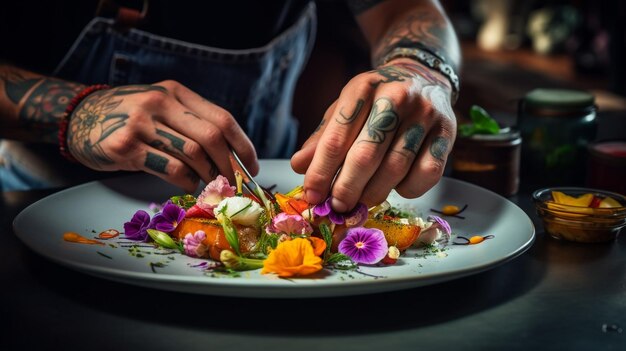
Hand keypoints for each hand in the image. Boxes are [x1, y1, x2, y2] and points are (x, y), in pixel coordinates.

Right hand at [67, 80, 257, 192]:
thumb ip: (192, 123)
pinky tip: (188, 182)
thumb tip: (233, 156)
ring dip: (208, 175)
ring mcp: (142, 124)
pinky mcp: (126, 147)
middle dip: (230, 165)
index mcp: (176, 92)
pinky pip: (170, 169)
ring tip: (212, 184)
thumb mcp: (162, 106)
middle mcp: (160, 103)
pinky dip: (186, 180)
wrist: (79, 116)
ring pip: (193, 155)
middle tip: (235, 183)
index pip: (223, 119)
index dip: (243, 146)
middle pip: (211, 137)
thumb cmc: (130, 116)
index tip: (252, 166)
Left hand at [291, 59, 456, 211]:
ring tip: (361, 202)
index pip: (336, 137)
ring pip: (396, 168)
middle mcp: (396, 96)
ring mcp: (425, 114)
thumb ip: (323, 137)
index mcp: (363, 88)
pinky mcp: (447, 131)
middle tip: (337, 207)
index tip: (312, 196)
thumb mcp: (345, 109)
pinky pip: (427, 173)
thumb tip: (299, 166)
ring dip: (374, 193)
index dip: (321, 172)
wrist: (423, 77)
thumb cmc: (376, 101)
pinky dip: (408, 189)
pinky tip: (396, 187)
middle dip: (346, 188)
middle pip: (366, 155)